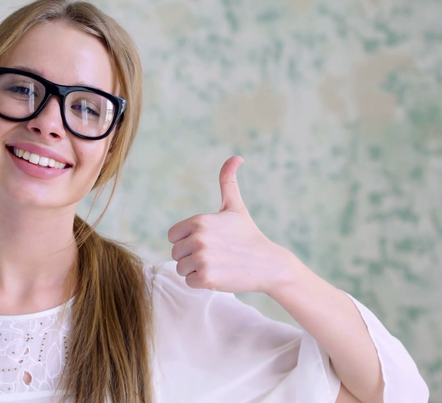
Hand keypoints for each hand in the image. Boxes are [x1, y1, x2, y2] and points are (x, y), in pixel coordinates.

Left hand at [167, 156, 304, 293]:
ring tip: (217, 264)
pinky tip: (220, 275)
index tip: (207, 242)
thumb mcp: (235, 207)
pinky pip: (189, 282)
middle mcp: (198, 238)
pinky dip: (202, 283)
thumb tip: (236, 157)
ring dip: (196, 270)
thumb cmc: (248, 235)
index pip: (173, 236)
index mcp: (199, 220)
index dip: (187, 241)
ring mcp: (202, 258)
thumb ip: (228, 181)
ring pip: (181, 268)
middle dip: (191, 257)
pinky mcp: (206, 277)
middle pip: (176, 253)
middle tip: (215, 255)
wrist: (268, 264)